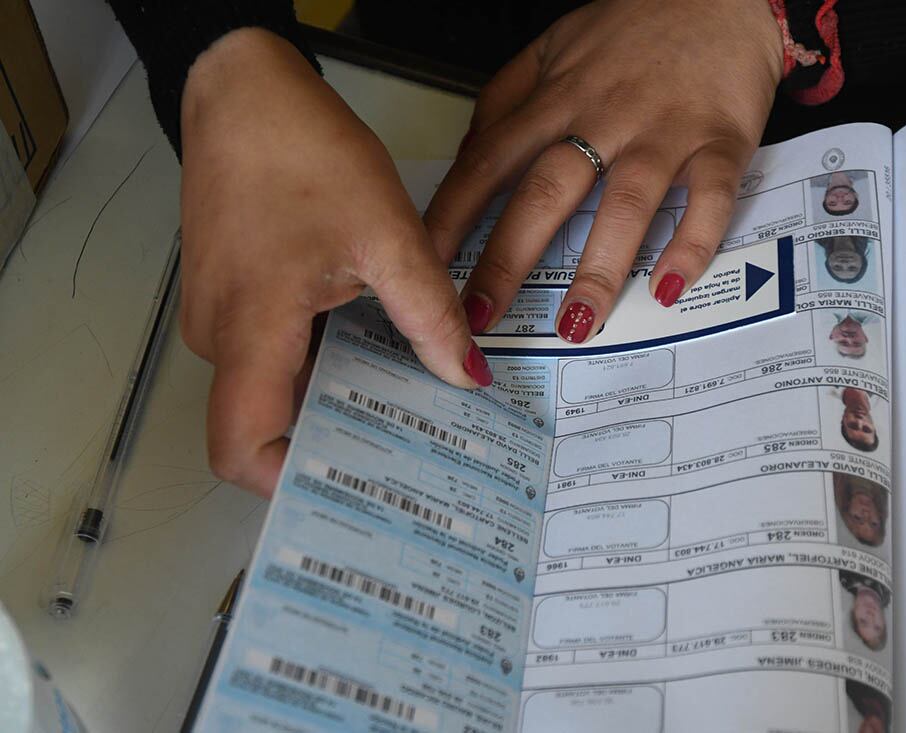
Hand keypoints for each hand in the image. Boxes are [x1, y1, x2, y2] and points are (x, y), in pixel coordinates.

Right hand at [179, 29, 490, 496]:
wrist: (243, 92)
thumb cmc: (298, 149)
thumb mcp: (386, 235)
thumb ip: (428, 315)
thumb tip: (464, 375)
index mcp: (250, 329)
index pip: (240, 447)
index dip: (286, 483)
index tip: (349, 489)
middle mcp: (222, 335)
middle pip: (265, 424)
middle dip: (333, 445)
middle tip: (405, 454)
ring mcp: (222, 316)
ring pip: (272, 387)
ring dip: (331, 399)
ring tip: (401, 401)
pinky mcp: (234, 296)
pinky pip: (272, 352)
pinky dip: (318, 362)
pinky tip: (372, 348)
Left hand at [424, 0, 782, 341]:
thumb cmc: (635, 26)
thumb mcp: (554, 47)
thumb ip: (508, 100)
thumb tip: (470, 155)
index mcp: (557, 97)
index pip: (490, 161)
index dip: (453, 214)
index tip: (425, 262)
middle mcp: (604, 117)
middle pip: (546, 192)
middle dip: (507, 259)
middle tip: (480, 314)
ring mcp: (663, 132)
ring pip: (626, 205)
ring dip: (598, 269)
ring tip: (575, 324)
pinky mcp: (721, 141)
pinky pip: (708, 199)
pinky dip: (692, 245)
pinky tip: (669, 289)